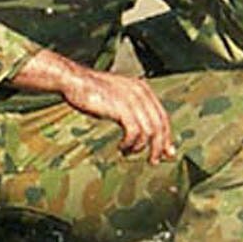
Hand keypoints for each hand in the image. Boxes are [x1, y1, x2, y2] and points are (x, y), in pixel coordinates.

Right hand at [12, 50, 177, 162]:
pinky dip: (130, 144)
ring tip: (129, 152)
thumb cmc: (93, 91)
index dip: (166, 136)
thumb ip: (133, 109)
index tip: (167, 151)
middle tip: (154, 160)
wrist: (75, 81)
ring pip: (149, 132)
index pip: (162, 117)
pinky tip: (122, 147)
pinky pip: (134, 133)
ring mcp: (133, 101)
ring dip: (140, 147)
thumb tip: (142, 130)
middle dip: (159, 146)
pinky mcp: (122, 109)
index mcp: (143, 90)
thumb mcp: (119, 96)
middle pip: (160, 126)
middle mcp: (142, 94)